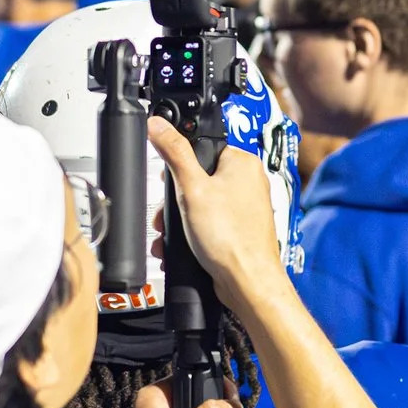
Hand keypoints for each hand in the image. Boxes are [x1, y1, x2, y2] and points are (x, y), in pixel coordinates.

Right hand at [145, 116, 290, 300]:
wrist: (248, 282)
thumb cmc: (232, 239)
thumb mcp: (191, 189)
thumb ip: (173, 153)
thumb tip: (159, 125)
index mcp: (242, 162)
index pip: (203, 147)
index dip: (181, 163)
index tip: (169, 179)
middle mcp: (248, 182)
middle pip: (199, 177)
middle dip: (176, 200)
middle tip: (170, 212)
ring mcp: (245, 207)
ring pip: (201, 203)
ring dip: (181, 220)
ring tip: (173, 234)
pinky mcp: (240, 228)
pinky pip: (210, 223)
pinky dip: (193, 233)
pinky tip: (183, 246)